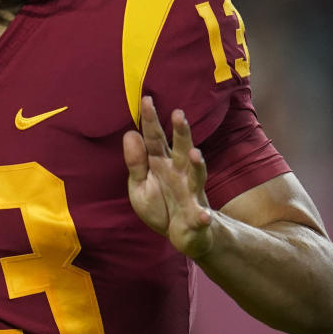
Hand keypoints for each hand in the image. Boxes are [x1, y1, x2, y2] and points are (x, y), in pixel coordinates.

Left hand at [122, 96, 214, 258]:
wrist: (183, 234)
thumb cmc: (160, 204)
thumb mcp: (139, 184)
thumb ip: (135, 162)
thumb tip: (130, 133)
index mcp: (161, 164)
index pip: (155, 138)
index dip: (151, 120)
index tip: (146, 99)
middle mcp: (179, 173)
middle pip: (181, 149)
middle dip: (181, 133)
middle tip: (178, 114)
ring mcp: (191, 194)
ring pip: (197, 175)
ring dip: (198, 165)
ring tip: (196, 154)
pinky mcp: (197, 217)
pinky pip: (200, 216)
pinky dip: (202, 216)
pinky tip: (202, 216)